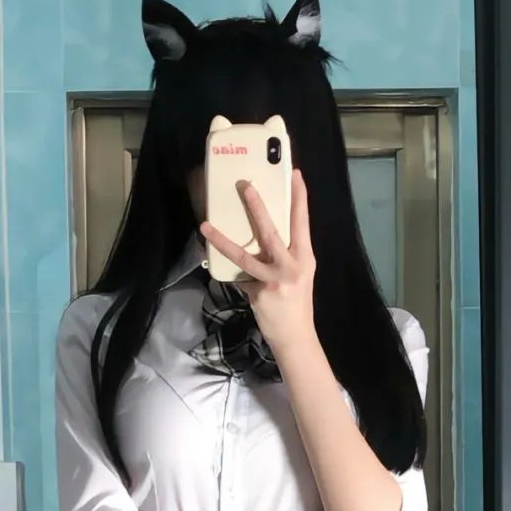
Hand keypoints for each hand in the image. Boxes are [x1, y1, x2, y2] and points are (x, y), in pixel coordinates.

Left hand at [200, 167, 316, 355]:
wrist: (295, 337)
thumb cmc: (297, 302)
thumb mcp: (300, 273)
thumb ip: (287, 252)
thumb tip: (265, 230)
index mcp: (304, 257)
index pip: (302, 222)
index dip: (299, 197)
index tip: (294, 173)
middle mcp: (290, 267)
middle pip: (271, 233)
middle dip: (257, 209)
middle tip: (246, 187)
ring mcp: (272, 282)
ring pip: (244, 257)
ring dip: (222, 241)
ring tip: (205, 227)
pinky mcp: (257, 295)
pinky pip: (238, 278)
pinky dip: (230, 274)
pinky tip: (219, 265)